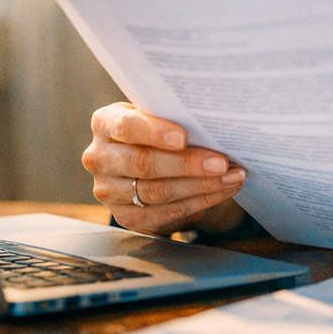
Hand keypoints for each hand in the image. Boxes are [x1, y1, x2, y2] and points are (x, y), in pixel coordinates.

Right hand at [82, 102, 246, 235]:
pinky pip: (167, 212)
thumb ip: (173, 117)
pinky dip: (200, 202)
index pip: (126, 127)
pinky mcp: (128, 217)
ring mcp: (110, 191)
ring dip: (202, 186)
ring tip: (232, 177)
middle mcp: (100, 158)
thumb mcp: (156, 116)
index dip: (155, 133)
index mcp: (105, 123)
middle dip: (188, 164)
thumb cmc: (156, 130)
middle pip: (144, 163)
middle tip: (222, 163)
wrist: (143, 161)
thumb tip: (214, 124)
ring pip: (158, 192)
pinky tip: (223, 191)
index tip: (184, 138)